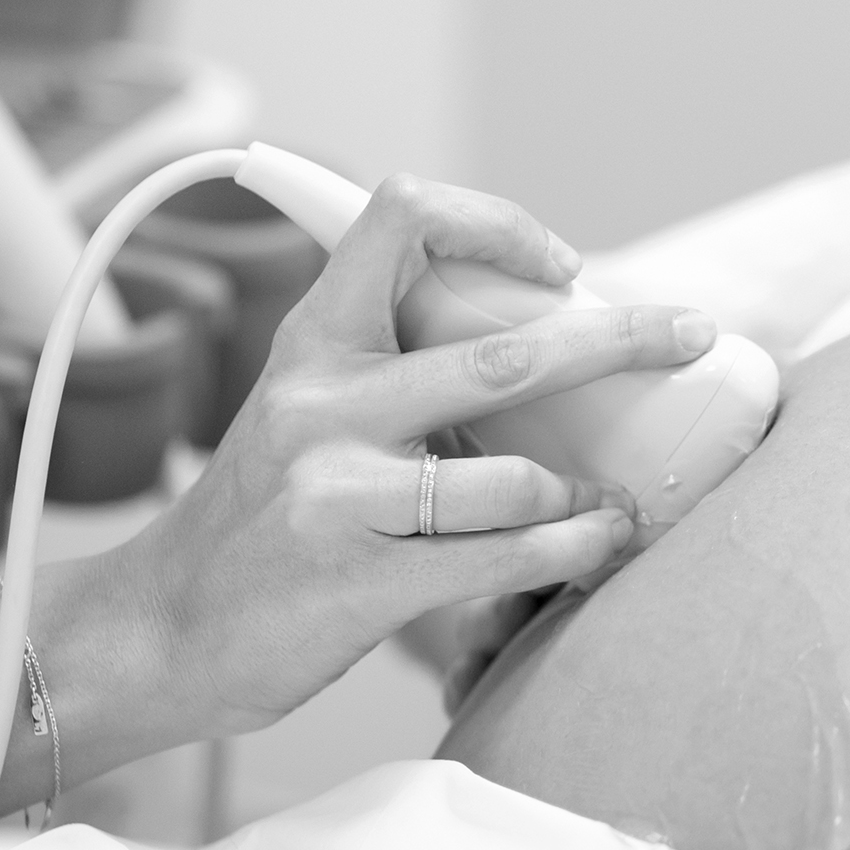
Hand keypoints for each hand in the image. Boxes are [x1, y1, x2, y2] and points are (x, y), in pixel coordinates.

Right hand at [108, 174, 715, 742]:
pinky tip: (597, 546)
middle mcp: (325, 402)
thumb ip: (393, 372)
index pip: (401, 216)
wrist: (159, 633)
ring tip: (617, 505)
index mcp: (314, 341)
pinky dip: (572, 551)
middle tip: (690, 335)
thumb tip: (543, 352)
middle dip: (623, 339)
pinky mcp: (360, 579)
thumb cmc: (261, 521)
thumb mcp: (304, 413)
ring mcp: (340, 492)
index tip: (560, 266)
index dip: (498, 223)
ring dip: (589, 495)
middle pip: (508, 352)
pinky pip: (503, 558)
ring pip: (518, 477)